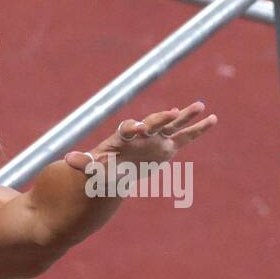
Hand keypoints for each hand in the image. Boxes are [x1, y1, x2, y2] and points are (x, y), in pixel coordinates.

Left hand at [64, 101, 216, 172]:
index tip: (139, 128)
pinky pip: (184, 137)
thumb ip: (83, 163)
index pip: (128, 129)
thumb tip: (67, 160)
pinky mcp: (166, 147)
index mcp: (122, 138)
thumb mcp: (91, 170)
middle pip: (152, 122)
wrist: (112, 173)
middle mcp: (140, 135)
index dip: (133, 127)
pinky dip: (197, 129)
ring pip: (172, 125)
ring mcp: (155, 139)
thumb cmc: (100, 170)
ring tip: (200, 106)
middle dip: (161, 118)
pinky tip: (212, 119)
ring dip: (185, 116)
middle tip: (174, 113)